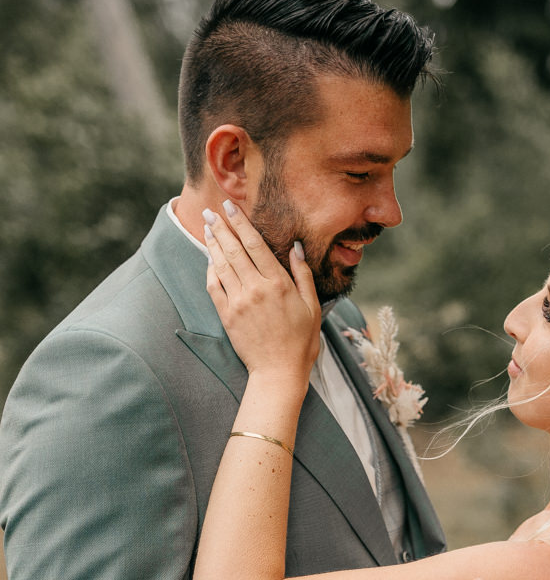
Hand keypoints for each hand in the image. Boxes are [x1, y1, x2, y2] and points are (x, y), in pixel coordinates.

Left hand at [204, 201, 320, 385]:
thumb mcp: (312, 306)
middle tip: (210, 211)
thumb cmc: (300, 342)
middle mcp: (256, 289)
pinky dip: (210, 269)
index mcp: (278, 283)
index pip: (255, 244)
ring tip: (207, 227)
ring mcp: (239, 302)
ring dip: (213, 243)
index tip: (230, 207)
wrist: (279, 372)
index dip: (240, 222)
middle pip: (234, 249)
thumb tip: (296, 248)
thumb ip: (303, 275)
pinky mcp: (227, 316)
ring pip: (221, 264)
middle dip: (220, 227)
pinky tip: (210, 258)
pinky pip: (214, 286)